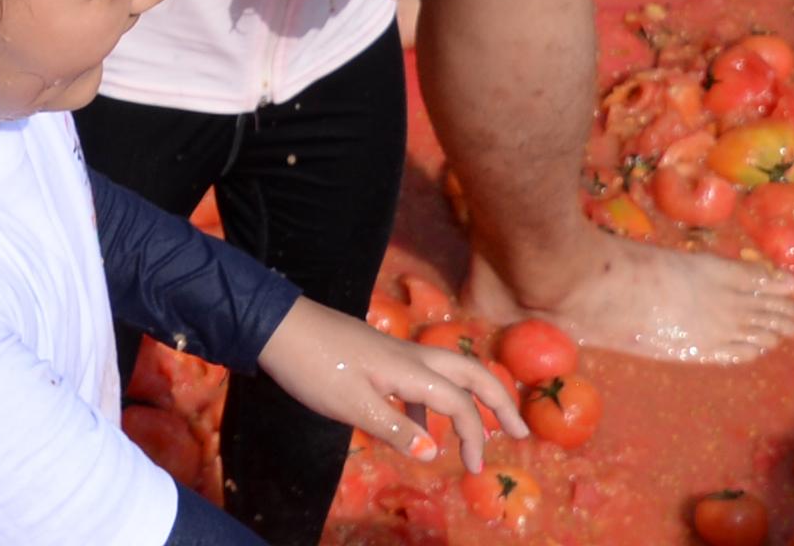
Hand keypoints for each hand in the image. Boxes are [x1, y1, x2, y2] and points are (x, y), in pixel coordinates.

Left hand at [257, 298, 525, 468]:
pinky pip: (418, 376)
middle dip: (499, 401)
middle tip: (520, 431)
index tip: (474, 469)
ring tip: (476, 433)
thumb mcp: (351, 405)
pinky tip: (418, 424)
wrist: (274, 325)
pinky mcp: (374, 354)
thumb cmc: (312, 366)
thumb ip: (395, 428)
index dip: (475, 435)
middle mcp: (409, 355)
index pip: (460, 402)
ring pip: (446, 371)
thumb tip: (435, 453)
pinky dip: (431, 400)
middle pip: (470, 372)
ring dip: (468, 399)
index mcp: (410, 369)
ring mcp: (391, 351)